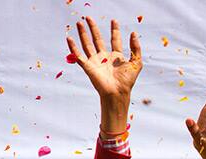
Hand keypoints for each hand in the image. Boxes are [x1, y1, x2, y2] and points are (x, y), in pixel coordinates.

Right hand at [66, 16, 141, 133]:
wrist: (117, 92)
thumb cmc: (127, 81)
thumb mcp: (136, 63)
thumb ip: (136, 48)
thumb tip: (134, 34)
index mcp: (116, 57)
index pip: (115, 40)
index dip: (115, 30)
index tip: (114, 21)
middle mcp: (105, 58)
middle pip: (97, 39)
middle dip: (93, 28)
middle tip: (89, 18)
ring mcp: (95, 62)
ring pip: (87, 44)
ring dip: (82, 34)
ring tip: (79, 23)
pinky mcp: (88, 67)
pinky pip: (78, 55)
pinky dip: (73, 47)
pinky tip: (69, 38)